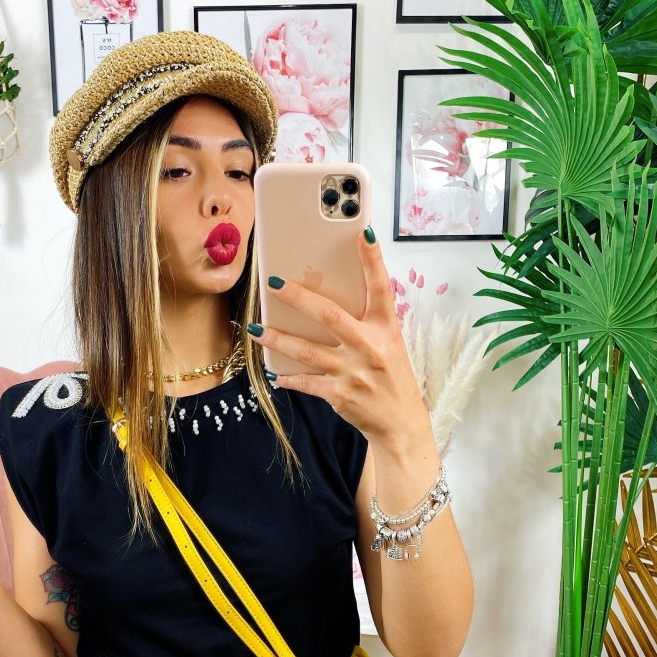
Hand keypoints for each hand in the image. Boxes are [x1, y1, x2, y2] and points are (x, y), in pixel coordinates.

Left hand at [248, 228, 430, 445]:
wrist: (400, 423)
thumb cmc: (392, 378)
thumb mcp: (389, 344)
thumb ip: (366, 322)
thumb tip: (329, 300)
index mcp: (385, 329)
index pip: (381, 287)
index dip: (373, 260)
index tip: (364, 232)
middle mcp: (370, 347)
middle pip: (329, 315)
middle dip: (299, 297)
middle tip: (274, 283)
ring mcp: (353, 372)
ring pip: (307, 350)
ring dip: (278, 339)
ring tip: (255, 330)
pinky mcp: (339, 394)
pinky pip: (306, 381)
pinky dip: (288, 377)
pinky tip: (274, 372)